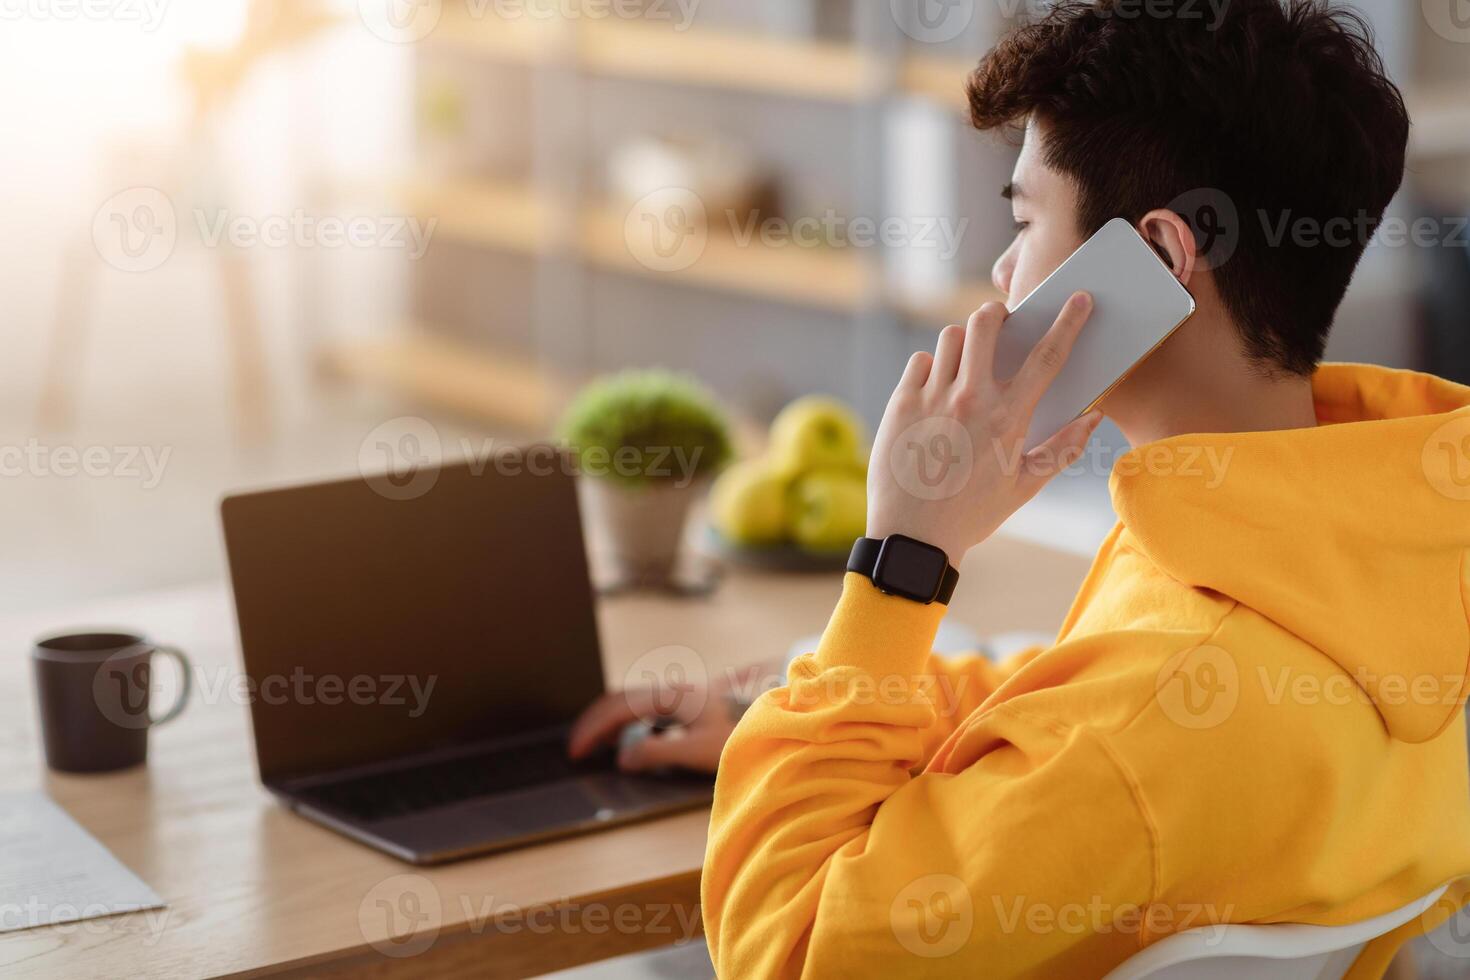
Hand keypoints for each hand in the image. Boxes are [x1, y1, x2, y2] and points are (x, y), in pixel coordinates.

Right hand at [567, 661, 780, 774]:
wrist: (787, 711)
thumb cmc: (745, 731)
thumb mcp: (700, 749)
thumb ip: (659, 753)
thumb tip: (622, 758)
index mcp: (670, 697)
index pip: (617, 709)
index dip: (592, 730)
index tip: (576, 752)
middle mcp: (675, 689)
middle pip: (622, 700)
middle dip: (596, 723)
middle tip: (578, 748)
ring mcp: (687, 693)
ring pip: (638, 701)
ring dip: (615, 721)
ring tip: (602, 745)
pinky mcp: (698, 701)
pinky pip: (654, 707)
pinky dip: (635, 722)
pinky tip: (643, 739)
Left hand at [866, 293, 1102, 561]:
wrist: (911, 536)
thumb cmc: (972, 514)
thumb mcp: (1025, 486)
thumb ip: (1063, 448)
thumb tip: (1093, 417)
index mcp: (1008, 418)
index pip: (1046, 356)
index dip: (1067, 322)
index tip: (1079, 299)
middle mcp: (970, 399)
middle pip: (985, 323)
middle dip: (998, 312)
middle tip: (1002, 320)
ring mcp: (931, 398)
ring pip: (951, 338)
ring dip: (965, 341)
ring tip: (969, 361)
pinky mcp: (901, 404)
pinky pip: (919, 362)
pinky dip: (931, 366)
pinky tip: (937, 387)